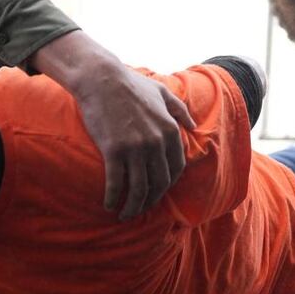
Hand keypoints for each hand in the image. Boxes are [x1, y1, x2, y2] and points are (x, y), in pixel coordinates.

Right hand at [31, 31, 196, 219]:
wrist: (101, 79)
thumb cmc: (130, 84)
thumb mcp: (162, 93)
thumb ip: (180, 110)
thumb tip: (193, 126)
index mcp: (169, 130)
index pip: (175, 169)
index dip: (167, 186)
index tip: (156, 193)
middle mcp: (155, 142)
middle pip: (158, 183)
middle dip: (150, 201)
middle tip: (140, 209)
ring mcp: (135, 148)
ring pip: (139, 188)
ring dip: (132, 206)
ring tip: (124, 214)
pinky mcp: (113, 150)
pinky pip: (116, 182)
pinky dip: (113, 197)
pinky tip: (108, 204)